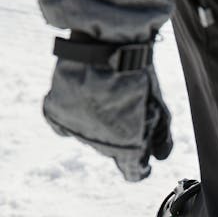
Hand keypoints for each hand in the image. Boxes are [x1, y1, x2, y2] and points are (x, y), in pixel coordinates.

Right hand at [43, 33, 171, 181]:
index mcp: (127, 147)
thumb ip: (161, 135)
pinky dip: (73, 117)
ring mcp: (75, 129)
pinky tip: (82, 101)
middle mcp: (99, 144)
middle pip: (112, 149)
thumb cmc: (138, 75)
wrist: (106, 43)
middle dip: (121, 134)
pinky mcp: (56, 112)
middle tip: (126, 105)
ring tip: (106, 93)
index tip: (142, 165)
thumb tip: (161, 157)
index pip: (133, 172)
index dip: (139, 169)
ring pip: (89, 135)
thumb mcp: (158, 106)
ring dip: (97, 122)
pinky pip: (63, 125)